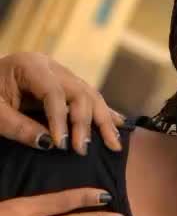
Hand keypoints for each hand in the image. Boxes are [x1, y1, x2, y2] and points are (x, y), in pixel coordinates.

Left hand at [0, 52, 124, 154]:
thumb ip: (18, 127)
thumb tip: (49, 144)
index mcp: (30, 65)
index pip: (55, 93)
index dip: (61, 120)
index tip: (61, 146)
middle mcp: (50, 66)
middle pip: (79, 92)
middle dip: (85, 122)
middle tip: (82, 150)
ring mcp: (60, 74)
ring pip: (90, 94)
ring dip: (103, 120)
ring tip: (113, 144)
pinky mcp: (64, 85)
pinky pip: (88, 97)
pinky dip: (103, 113)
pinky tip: (119, 125)